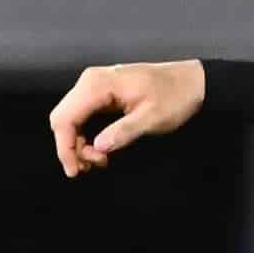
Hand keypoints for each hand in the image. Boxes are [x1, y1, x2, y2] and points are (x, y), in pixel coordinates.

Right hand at [48, 59, 206, 175]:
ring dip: (79, 144)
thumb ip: (123, 132)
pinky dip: (86, 136)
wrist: (191, 82)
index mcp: (98, 84)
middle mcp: (90, 82)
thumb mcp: (153, 118)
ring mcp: (94, 86)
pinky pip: (82, 117)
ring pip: (70, 120)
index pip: (65, 118)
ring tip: (102, 160)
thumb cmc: (175, 96)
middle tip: (94, 166)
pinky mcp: (100, 93)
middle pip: (62, 119)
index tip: (76, 171)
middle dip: (71, 148)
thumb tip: (99, 147)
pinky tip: (102, 149)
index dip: (65, 147)